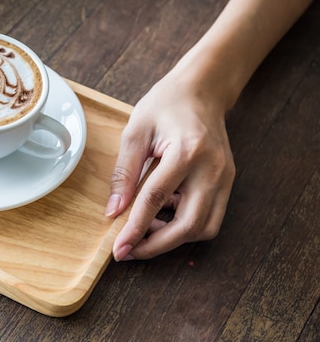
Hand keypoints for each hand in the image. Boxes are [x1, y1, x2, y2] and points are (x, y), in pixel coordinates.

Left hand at [106, 68, 235, 260]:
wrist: (201, 90)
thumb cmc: (165, 104)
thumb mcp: (135, 132)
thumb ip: (124, 173)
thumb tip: (113, 210)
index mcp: (188, 151)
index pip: (157, 200)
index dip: (135, 228)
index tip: (119, 249)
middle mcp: (214, 169)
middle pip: (189, 225)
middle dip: (157, 245)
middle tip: (130, 251)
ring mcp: (226, 177)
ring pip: (205, 228)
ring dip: (174, 238)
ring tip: (145, 230)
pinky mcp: (227, 183)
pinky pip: (210, 217)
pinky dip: (186, 225)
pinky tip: (164, 215)